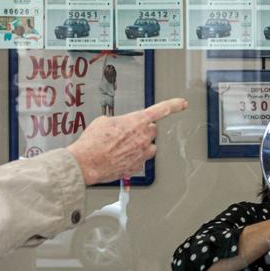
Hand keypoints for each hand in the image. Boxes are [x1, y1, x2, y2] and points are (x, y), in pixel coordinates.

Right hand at [67, 98, 187, 184]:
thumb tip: (118, 126)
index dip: (174, 105)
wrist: (87, 162)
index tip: (182, 104)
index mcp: (137, 121)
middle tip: (128, 134)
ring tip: (123, 147)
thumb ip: (118, 121)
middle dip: (143, 131)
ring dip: (141, 146)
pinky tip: (119, 157)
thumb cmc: (93, 143)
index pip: (161, 110)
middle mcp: (143, 137)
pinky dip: (133, 158)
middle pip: (152, 130)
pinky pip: (140, 160)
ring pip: (149, 147)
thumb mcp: (103, 121)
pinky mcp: (138, 166)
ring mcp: (142, 153)